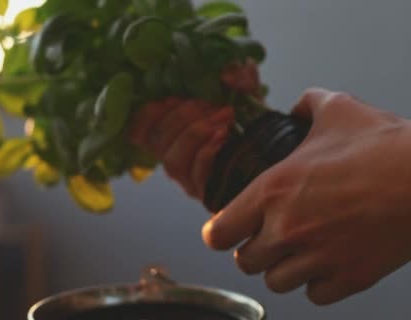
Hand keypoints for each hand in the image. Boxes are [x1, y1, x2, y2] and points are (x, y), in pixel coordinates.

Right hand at [128, 60, 259, 199]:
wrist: (278, 154)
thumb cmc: (250, 123)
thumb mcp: (243, 93)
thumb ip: (237, 76)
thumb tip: (229, 70)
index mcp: (170, 134)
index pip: (137, 131)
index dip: (145, 115)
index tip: (170, 97)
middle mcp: (173, 156)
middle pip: (157, 141)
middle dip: (181, 117)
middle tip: (209, 103)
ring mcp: (188, 178)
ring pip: (172, 159)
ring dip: (195, 133)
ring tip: (223, 116)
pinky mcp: (206, 191)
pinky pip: (197, 172)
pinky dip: (207, 151)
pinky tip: (223, 135)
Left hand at [203, 88, 410, 304]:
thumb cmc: (386, 145)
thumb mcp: (339, 109)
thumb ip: (307, 105)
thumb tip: (297, 107)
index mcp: (272, 191)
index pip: (218, 233)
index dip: (219, 232)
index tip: (226, 230)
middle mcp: (287, 229)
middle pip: (245, 262)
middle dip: (254, 250)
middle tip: (268, 237)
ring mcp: (319, 257)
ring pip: (277, 282)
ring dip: (283, 268)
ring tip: (297, 250)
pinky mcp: (350, 278)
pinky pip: (315, 296)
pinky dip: (318, 283)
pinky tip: (327, 262)